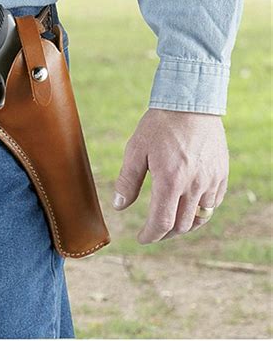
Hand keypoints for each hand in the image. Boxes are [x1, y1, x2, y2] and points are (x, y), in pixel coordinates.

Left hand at [112, 108, 228, 243]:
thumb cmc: (160, 124)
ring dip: (184, 226)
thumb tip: (119, 207)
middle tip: (153, 232)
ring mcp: (211, 180)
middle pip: (182, 225)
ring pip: (201, 218)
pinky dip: (201, 212)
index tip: (141, 238)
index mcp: (170, 180)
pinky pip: (214, 203)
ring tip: (171, 223)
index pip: (162, 222)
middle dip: (165, 234)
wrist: (190, 102)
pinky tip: (190, 207)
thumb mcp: (136, 150)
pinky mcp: (221, 173)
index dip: (150, 235)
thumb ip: (127, 181)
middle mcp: (194, 184)